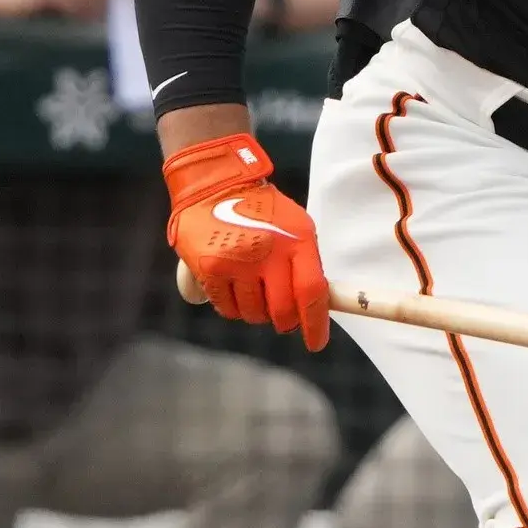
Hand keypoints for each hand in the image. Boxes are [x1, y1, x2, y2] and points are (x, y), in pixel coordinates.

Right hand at [163, 131, 328, 347]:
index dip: (316, 323)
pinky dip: (233, 307)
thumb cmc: (262, 210)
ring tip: (253, 288)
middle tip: (282, 316)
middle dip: (285, 321)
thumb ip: (307, 265)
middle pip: (282, 311)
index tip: (316, 343)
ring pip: (253, 314)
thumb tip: (316, 309)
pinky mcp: (210, 268)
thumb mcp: (296, 227)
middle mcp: (268, 252)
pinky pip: (227, 309)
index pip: (312, 292)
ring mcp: (237, 261)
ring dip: (257, 312)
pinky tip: (234, 288)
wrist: (216, 184)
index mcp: (297, 240)